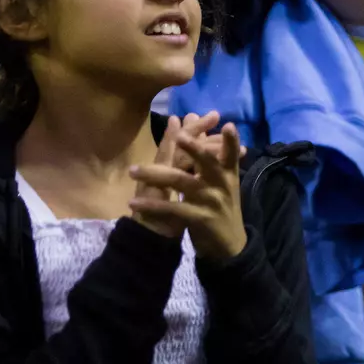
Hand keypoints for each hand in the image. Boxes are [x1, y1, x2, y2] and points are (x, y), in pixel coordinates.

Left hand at [130, 121, 247, 262]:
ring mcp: (210, 201)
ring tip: (133, 170)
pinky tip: (133, 203)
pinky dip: (151, 206)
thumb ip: (206, 151)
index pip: (231, 153)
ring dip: (154, 175)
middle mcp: (222, 184)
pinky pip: (171, 209)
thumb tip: (191, 118)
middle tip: (179, 138)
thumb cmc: (220, 206)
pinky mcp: (198, 218)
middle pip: (207, 163)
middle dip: (194, 149)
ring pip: (181, 183)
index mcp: (228, 173)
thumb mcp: (220, 180)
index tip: (227, 125)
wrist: (228, 245)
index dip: (230, 141)